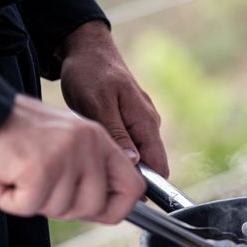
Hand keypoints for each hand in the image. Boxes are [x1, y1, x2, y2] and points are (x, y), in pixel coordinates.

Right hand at [0, 94, 145, 223]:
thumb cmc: (18, 133)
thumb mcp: (67, 143)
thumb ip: (91, 170)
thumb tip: (107, 207)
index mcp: (100, 139)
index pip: (134, 186)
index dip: (118, 208)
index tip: (101, 213)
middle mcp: (89, 145)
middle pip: (94, 207)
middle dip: (65, 209)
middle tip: (41, 189)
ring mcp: (66, 156)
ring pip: (60, 210)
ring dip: (33, 201)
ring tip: (20, 174)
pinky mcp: (39, 168)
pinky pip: (28, 207)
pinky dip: (10, 200)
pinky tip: (5, 175)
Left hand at [56, 21, 168, 176]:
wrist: (86, 47)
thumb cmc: (90, 72)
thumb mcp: (98, 103)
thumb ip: (117, 134)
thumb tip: (135, 163)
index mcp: (146, 121)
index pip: (159, 165)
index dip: (148, 187)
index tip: (124, 199)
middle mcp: (149, 123)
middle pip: (150, 164)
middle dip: (131, 180)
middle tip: (102, 189)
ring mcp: (141, 122)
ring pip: (139, 157)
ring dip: (122, 168)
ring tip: (96, 173)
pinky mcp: (130, 121)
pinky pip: (130, 146)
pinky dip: (117, 155)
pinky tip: (96, 157)